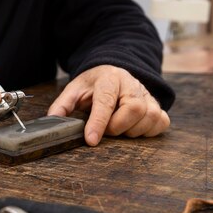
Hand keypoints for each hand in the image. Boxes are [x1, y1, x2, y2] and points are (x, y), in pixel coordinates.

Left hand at [48, 65, 169, 145]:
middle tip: (106, 130)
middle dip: (117, 126)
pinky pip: (161, 122)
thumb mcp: (75, 90)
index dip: (98, 122)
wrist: (113, 72)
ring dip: (132, 130)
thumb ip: (62, 105)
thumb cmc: (94, 85)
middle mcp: (131, 84)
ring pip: (149, 117)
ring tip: (118, 127)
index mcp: (109, 78)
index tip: (91, 140)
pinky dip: (148, 131)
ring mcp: (147, 94)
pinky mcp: (157, 105)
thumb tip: (51, 121)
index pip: (106, 101)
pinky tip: (134, 128)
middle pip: (134, 109)